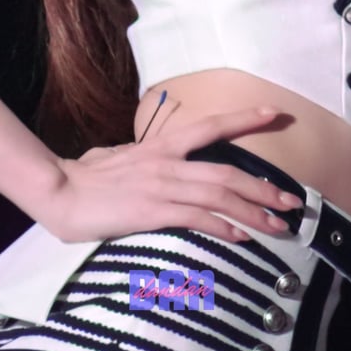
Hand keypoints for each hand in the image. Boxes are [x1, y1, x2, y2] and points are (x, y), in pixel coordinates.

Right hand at [36, 107, 302, 243]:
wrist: (58, 190)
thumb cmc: (84, 175)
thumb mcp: (118, 156)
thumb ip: (140, 157)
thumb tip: (145, 157)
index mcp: (161, 144)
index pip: (211, 126)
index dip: (245, 119)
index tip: (274, 113)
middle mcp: (168, 160)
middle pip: (227, 170)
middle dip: (264, 187)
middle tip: (292, 201)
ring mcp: (162, 185)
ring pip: (219, 194)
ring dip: (253, 211)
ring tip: (278, 225)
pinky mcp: (153, 210)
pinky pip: (197, 217)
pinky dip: (223, 226)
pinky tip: (241, 237)